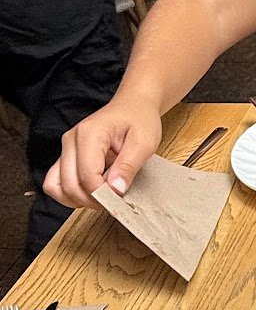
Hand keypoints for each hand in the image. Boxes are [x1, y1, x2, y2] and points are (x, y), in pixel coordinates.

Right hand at [44, 98, 162, 208]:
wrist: (133, 106)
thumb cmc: (139, 120)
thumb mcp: (144, 143)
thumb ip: (128, 166)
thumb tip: (116, 189)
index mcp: (89, 135)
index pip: (87, 177)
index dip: (103, 195)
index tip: (121, 199)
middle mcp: (71, 141)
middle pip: (69, 185)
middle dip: (92, 201)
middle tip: (114, 202)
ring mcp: (66, 149)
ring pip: (56, 186)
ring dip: (78, 200)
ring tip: (102, 199)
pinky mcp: (67, 156)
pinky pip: (57, 182)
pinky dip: (71, 194)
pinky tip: (91, 194)